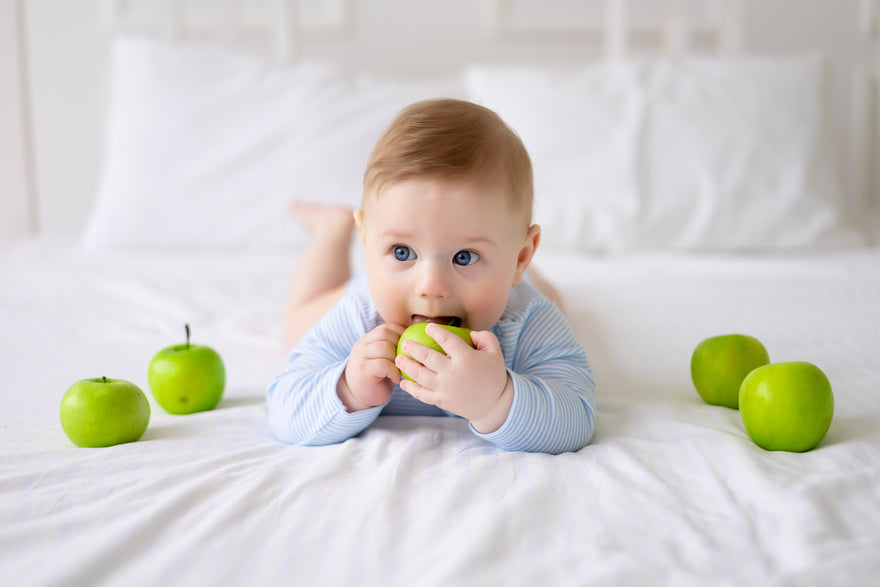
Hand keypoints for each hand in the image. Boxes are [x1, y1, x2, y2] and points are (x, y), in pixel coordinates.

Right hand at [338, 323, 404, 411]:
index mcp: (367, 339)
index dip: (401, 333)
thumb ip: (392, 346)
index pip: (386, 327)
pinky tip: (396, 379)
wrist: (356, 397)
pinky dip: (394, 371)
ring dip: (398, 358)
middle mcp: (362, 345)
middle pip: (385, 334)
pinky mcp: (364, 370)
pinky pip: (384, 364)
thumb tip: (417, 336)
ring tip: (402, 369)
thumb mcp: (382, 358)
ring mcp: (361, 357)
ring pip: (385, 347)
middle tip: (407, 358)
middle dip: (400, 344)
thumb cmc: (377, 377)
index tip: (410, 345)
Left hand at [396, 323, 512, 432]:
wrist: (494, 405)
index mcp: (466, 358)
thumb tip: (470, 332)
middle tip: (405, 343)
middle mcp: (453, 372)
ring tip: (399, 358)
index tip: (428, 327)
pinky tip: (404, 383)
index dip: (436, 331)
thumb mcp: (496, 353)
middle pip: (427, 356)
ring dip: (407, 366)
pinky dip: (411, 389)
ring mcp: (445, 388)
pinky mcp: (441, 401)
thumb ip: (485, 337)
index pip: (447, 340)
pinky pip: (422, 394)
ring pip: (420, 375)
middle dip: (413, 348)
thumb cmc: (493, 376)